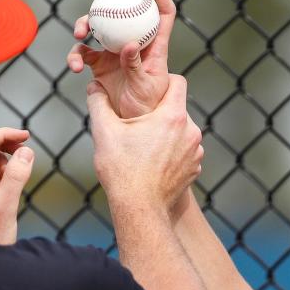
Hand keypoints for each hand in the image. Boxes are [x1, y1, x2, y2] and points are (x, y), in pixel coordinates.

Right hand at [68, 0, 174, 117]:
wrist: (130, 127)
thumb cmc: (146, 109)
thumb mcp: (145, 88)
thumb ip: (136, 66)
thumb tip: (129, 45)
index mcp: (154, 46)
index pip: (162, 13)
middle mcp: (135, 43)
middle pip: (130, 8)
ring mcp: (115, 51)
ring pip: (101, 25)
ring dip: (87, 22)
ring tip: (80, 32)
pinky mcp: (99, 64)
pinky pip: (84, 52)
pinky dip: (76, 56)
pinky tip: (73, 66)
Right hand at [87, 75, 201, 213]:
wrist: (140, 209)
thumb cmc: (122, 170)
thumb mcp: (104, 132)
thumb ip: (99, 103)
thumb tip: (94, 86)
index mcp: (172, 116)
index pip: (177, 82)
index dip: (163, 81)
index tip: (149, 88)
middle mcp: (191, 131)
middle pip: (178, 109)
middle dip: (160, 112)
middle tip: (140, 122)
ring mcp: (195, 152)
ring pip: (182, 131)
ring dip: (167, 134)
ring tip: (145, 145)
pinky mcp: (195, 169)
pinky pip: (185, 152)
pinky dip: (172, 153)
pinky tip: (154, 162)